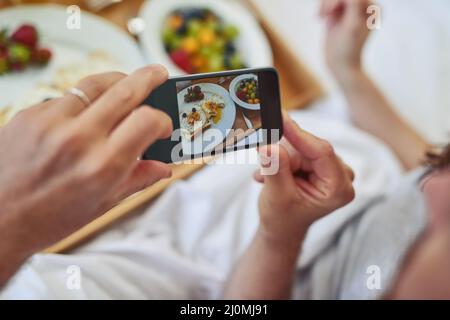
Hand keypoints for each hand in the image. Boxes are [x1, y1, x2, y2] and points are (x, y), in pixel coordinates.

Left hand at [0, 65, 171, 270]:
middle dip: (149, 77)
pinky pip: (67, 97)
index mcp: (103, 166)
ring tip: (127, 84)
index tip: (163, 126)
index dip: (162, 119)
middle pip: (125, 90)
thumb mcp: (103, 204)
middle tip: (159, 73)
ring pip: (95, 84)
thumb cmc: (51, 218)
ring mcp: (51, 122)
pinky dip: (84, 101)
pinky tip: (86, 115)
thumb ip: (138, 179)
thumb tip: (164, 167)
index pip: (147, 120)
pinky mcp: (30, 114)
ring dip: (118, 81)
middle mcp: (78, 139)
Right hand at [255, 115, 354, 243]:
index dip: (299, 134)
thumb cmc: (282, 218)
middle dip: (283, 155)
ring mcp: (332, 169)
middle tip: (264, 165)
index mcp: (339, 188)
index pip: (321, 151)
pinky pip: (298, 150)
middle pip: (308, 148)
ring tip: (268, 178)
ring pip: (300, 148)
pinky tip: (271, 176)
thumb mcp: (276, 195)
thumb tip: (269, 146)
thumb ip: (275, 169)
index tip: (280, 118)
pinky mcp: (320, 164)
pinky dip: (281, 160)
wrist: (281, 228)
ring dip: (279, 160)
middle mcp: (341, 176)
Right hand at [320, 0, 372, 78]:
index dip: (340, 0)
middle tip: (324, 14)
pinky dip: (323, 8)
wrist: (340, 64)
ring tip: (321, 16)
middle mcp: (364, 6)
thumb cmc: (348, 48)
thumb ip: (353, 5)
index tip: (330, 12)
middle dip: (332, 2)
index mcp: (373, 8)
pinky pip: (329, 2)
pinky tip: (320, 18)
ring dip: (325, 4)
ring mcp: (350, 9)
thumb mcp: (352, 25)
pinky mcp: (339, 13)